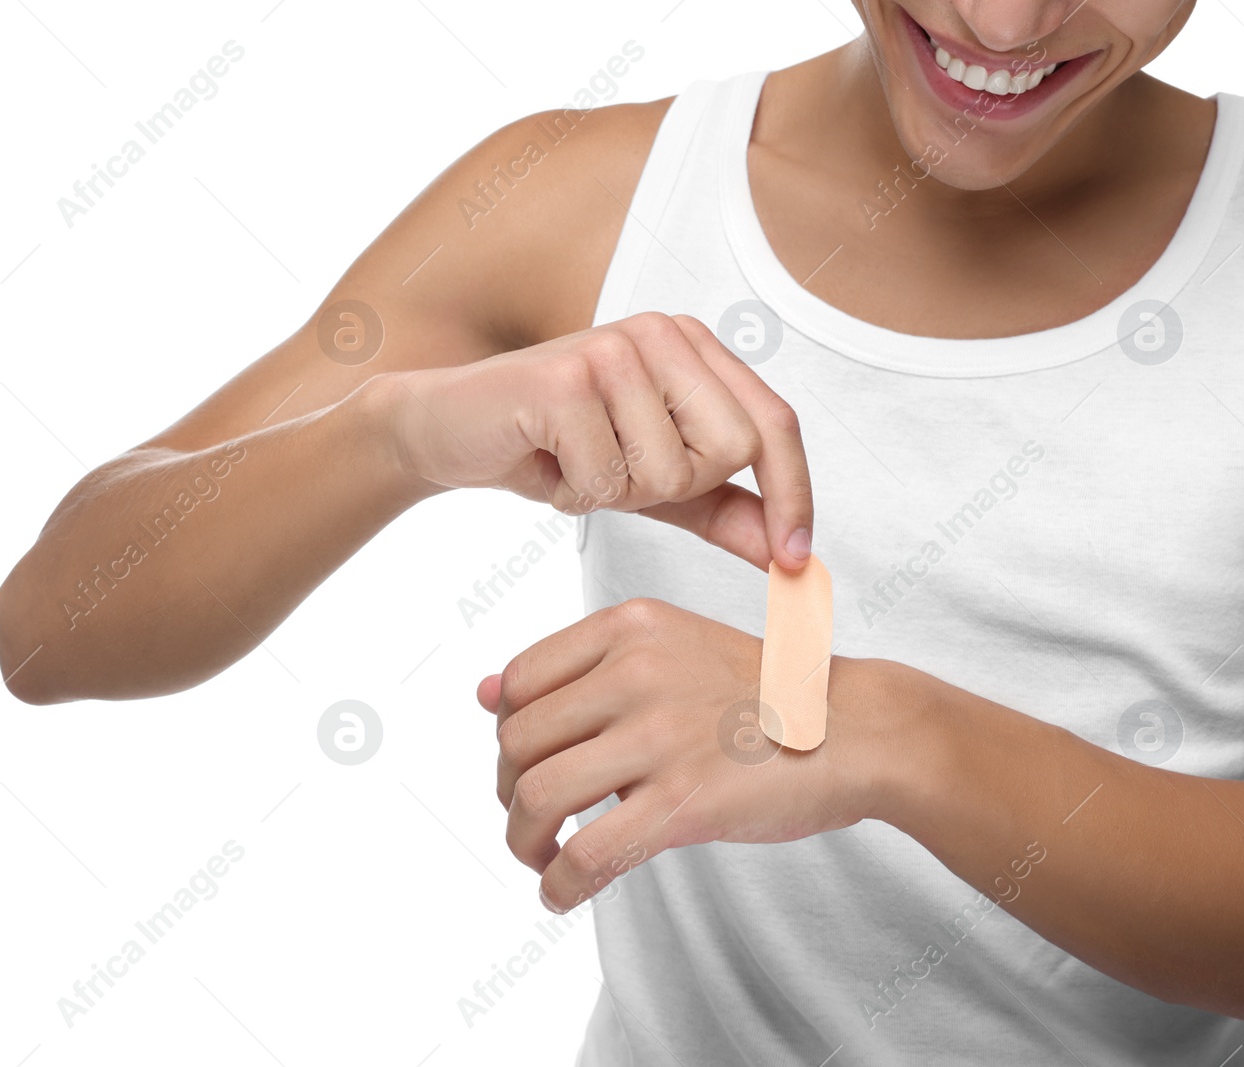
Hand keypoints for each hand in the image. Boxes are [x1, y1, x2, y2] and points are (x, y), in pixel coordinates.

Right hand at [389, 312, 813, 570]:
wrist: (448, 429)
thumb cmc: (550, 446)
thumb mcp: (649, 483)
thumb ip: (722, 508)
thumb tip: (788, 552)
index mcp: (692, 346)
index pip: (773, 423)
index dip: (792, 494)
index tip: (796, 560)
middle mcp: (661, 333)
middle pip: (730, 449)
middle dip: (675, 490)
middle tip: (615, 474)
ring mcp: (613, 349)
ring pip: (666, 473)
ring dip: (613, 494)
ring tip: (572, 464)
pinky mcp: (565, 380)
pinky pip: (604, 480)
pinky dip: (572, 494)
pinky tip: (543, 463)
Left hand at [475, 597, 894, 911]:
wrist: (859, 729)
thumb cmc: (762, 697)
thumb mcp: (670, 649)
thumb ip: (580, 669)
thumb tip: (482, 693)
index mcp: (630, 627)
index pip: (518, 681)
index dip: (509, 733)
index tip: (528, 764)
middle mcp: (636, 671)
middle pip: (517, 740)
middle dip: (510, 791)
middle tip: (534, 820)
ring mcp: (661, 735)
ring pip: (537, 794)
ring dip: (524, 839)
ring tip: (542, 858)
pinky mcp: (684, 800)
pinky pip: (587, 852)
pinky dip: (560, 883)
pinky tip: (564, 893)